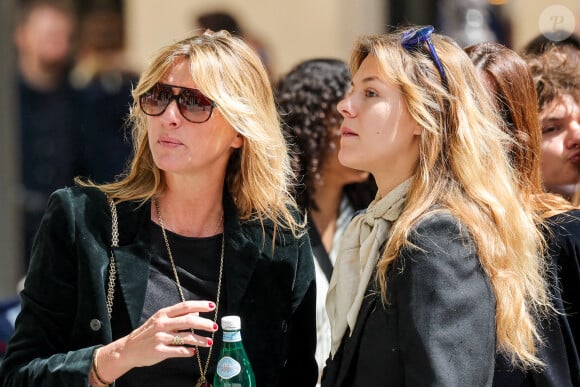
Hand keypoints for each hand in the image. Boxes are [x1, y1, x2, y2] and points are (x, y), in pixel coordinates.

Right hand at [95, 301, 216, 380]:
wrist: (128, 349)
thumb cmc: (147, 333)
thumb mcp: (160, 320)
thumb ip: (177, 316)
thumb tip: (197, 314)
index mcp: (163, 314)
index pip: (185, 307)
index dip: (199, 306)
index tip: (212, 306)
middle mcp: (162, 324)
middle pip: (188, 321)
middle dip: (204, 324)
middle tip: (214, 327)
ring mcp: (160, 338)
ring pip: (186, 337)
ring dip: (200, 340)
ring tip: (209, 342)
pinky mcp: (159, 351)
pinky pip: (179, 351)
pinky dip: (188, 351)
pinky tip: (193, 352)